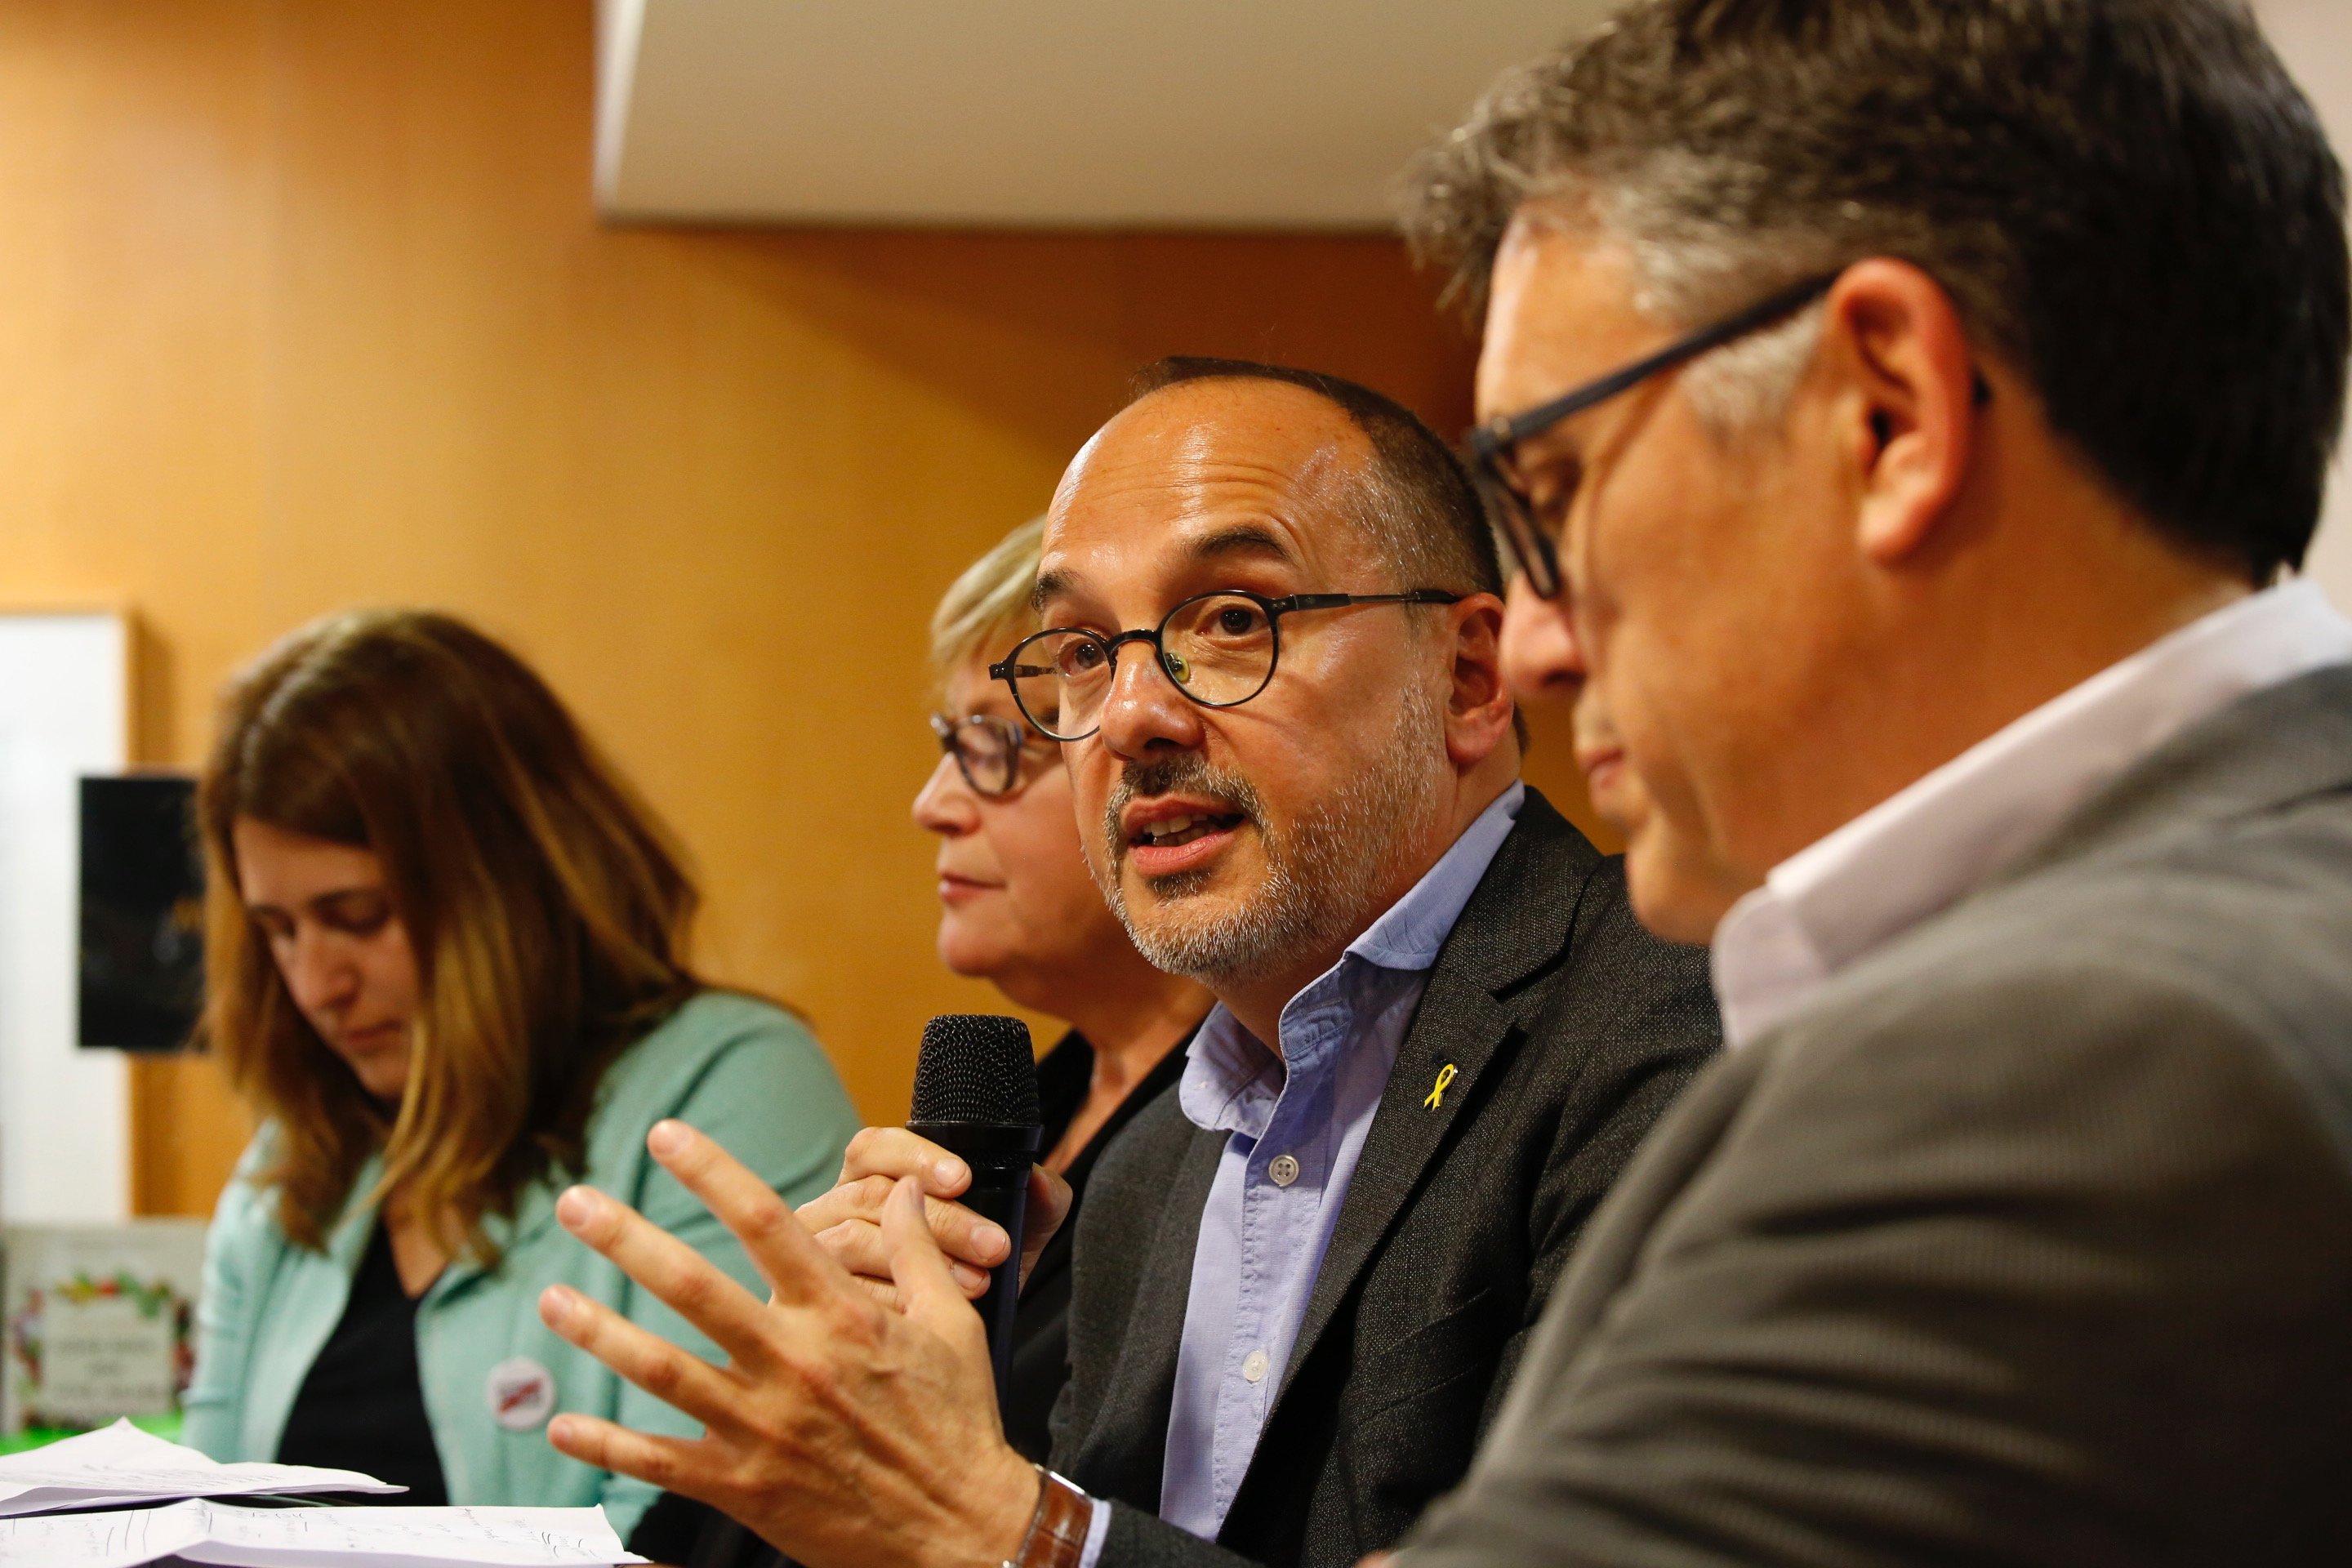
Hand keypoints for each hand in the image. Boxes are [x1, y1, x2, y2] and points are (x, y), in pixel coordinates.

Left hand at [537, 1120, 1039, 1567]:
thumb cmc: (958, 1425)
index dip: (711, 1171)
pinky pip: (660, 1461)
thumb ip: (918, 1252)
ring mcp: (763, 1428)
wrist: (961, 1531)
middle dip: (625, 1238)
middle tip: (574, 1202)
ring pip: (660, 1369)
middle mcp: (794, 1362)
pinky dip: (606, 1445)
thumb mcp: (952, 1326)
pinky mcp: (744, 1488)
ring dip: (598, 1331)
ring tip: (550, 1298)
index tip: (665, 1135)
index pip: (765, 1222)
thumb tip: (908, 1189)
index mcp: (842, 1314)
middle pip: (692, 1287)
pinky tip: (563, 1425)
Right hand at [797, 1126, 1072, 1309]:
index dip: (916, 1157)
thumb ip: (1038, 1201)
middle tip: (994, 1246)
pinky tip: (929, 1315)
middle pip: (871, 1194)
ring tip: (975, 1283)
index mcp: (870, 1178)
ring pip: (851, 1240)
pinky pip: (840, 1293)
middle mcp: (834, 1208)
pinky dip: (891, 1301)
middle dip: (941, 1220)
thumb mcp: (1016, 1238)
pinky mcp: (808, 1299)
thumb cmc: (973, 1277)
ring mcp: (815, 1254)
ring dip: (917, 1260)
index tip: (964, 1178)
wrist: (955, 1357)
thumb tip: (1039, 1179)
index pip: (875, 1148)